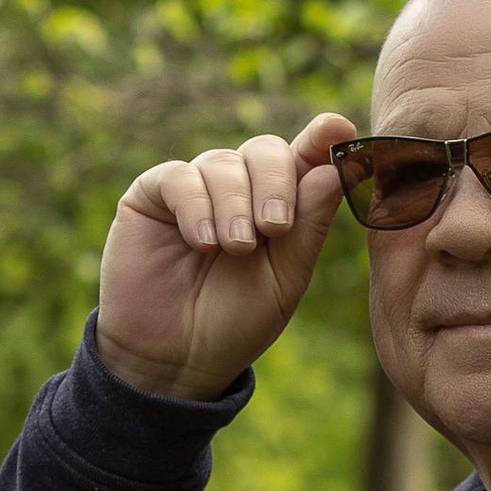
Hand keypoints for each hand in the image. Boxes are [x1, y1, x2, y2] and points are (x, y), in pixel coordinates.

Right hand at [95, 110, 356, 402]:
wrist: (175, 360)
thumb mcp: (284, 281)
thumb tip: (333, 171)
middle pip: (266, 150)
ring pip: (223, 162)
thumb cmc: (234, 322)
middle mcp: (239, 188)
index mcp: (279, 204)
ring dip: (235, 205)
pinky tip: (203, 243)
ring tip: (233, 249)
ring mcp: (195, 188)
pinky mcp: (152, 196)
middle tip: (274, 228)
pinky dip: (196, 207)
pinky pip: (179, 178)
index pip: (305, 156)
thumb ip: (308, 227)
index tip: (338, 130)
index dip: (322, 137)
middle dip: (276, 184)